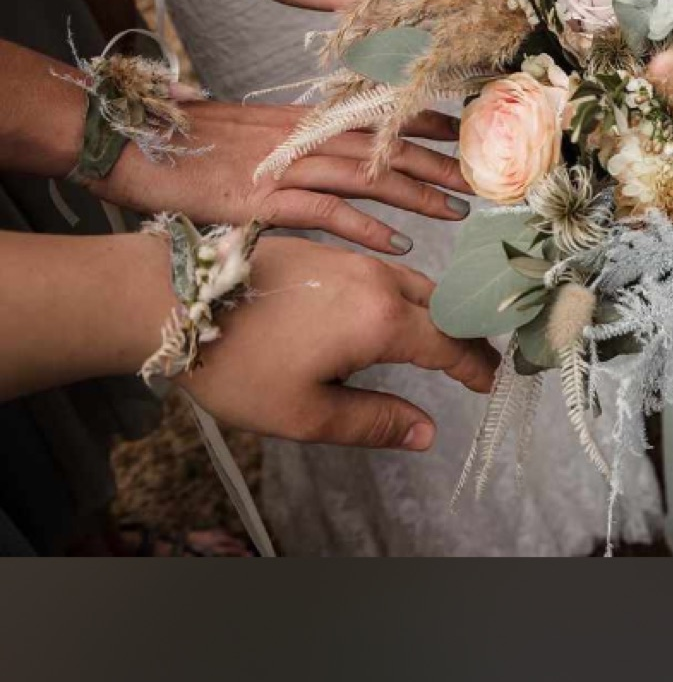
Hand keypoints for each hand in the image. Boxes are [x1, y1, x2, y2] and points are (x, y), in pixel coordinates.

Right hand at [97, 101, 470, 254]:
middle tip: (486, 175)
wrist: (132, 143)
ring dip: (417, 193)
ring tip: (460, 208)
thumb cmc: (185, 147)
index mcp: (301, 121)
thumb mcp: (250, 135)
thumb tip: (325, 152)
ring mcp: (284, 167)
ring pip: (367, 177)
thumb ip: (291, 143)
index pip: (376, 115)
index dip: (425, 122)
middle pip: (385, 146)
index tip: (469, 131)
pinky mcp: (264, 199)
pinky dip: (365, 229)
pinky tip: (400, 245)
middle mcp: (302, 138)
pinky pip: (326, 214)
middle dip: (440, 160)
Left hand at [185, 239, 494, 450]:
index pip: (450, 344)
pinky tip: (387, 313)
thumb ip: (374, 423)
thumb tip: (427, 432)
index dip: (476, 368)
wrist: (171, 300)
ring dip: (433, 313)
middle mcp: (373, 280)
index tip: (493, 384)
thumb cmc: (236, 364)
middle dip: (463, 337)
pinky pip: (380, 271)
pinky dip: (401, 295)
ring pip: (411, 283)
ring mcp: (346, 258)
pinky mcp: (320, 249)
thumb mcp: (306, 414)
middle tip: (477, 365)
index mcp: (380, 320)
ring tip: (438, 340)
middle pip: (440, 306)